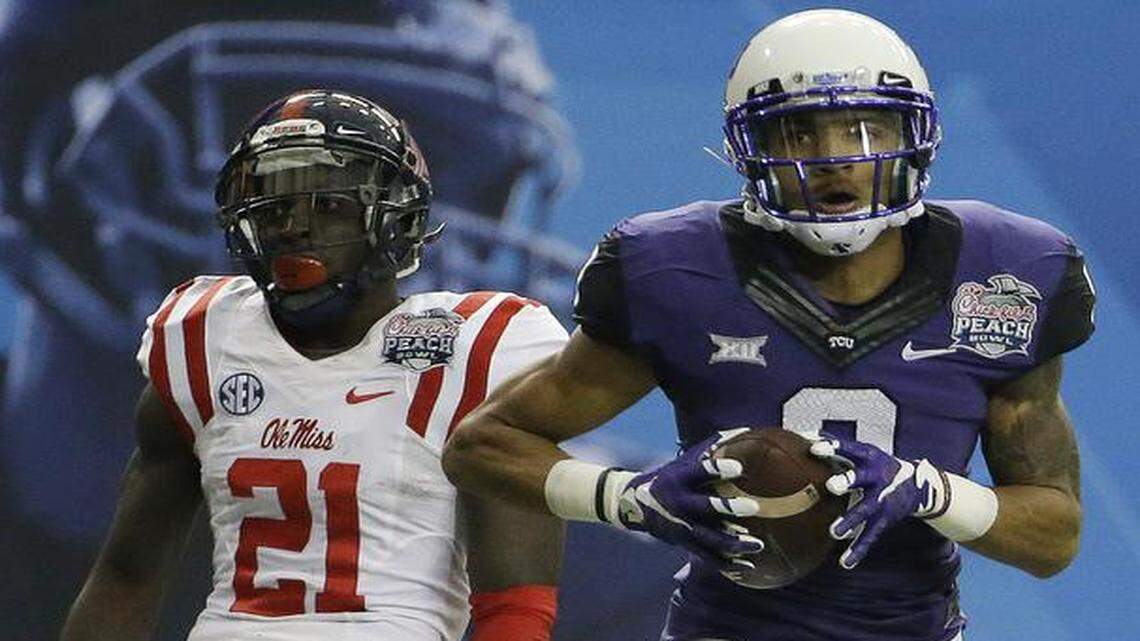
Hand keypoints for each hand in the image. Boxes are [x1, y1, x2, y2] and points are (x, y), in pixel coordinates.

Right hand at [616, 429, 764, 564]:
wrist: (636, 504)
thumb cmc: (670, 477)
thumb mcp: (684, 461)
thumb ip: (712, 448)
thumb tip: (745, 430)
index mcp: (681, 478)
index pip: (700, 471)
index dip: (718, 469)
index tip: (739, 467)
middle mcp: (681, 503)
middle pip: (706, 507)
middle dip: (729, 508)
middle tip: (753, 507)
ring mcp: (683, 526)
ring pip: (711, 538)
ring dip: (735, 542)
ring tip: (758, 543)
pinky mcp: (685, 543)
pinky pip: (709, 557)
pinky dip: (728, 564)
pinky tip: (748, 567)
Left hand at [810, 437, 948, 568]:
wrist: (917, 485)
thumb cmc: (876, 465)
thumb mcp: (863, 452)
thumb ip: (835, 448)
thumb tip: (799, 435)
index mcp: (868, 457)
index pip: (849, 448)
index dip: (832, 447)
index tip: (814, 448)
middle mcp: (875, 477)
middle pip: (860, 478)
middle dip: (847, 482)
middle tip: (831, 486)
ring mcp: (881, 500)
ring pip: (864, 511)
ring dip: (850, 521)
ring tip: (834, 533)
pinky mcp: (884, 520)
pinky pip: (870, 537)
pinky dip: (858, 551)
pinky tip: (845, 563)